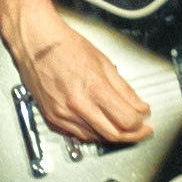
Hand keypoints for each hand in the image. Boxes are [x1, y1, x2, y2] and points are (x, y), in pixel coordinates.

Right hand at [11, 19, 153, 146]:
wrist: (36, 43)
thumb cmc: (65, 47)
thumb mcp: (103, 63)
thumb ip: (124, 89)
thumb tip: (139, 106)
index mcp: (94, 88)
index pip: (126, 121)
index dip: (140, 126)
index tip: (145, 123)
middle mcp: (77, 105)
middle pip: (112, 135)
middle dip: (131, 136)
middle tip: (139, 131)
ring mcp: (62, 114)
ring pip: (95, 138)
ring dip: (112, 136)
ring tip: (121, 128)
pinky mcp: (52, 118)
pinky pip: (77, 135)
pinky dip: (92, 134)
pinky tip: (99, 126)